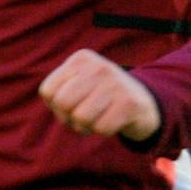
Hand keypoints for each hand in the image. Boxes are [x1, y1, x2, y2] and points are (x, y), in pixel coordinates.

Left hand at [39, 48, 160, 142]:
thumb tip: (53, 102)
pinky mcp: (129, 103)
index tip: (71, 105)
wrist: (142, 101)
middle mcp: (97, 66)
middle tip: (83, 116)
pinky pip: (101, 128)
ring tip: (97, 118)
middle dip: (68, 118)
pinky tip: (112, 121)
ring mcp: (115, 83)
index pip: (47, 90)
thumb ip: (59, 91)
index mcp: (81, 58)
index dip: (55, 106)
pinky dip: (104, 131)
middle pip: (62, 104)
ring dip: (86, 127)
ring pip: (80, 118)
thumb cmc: (100, 96)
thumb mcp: (79, 83)